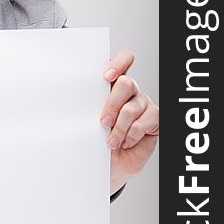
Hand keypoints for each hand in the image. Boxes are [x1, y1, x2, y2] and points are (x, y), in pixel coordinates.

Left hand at [100, 49, 158, 193]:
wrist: (109, 164)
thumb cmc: (96, 138)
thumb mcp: (87, 118)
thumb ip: (87, 104)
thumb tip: (69, 99)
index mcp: (113, 83)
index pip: (124, 59)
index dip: (118, 63)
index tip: (107, 77)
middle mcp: (131, 90)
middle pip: (127, 83)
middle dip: (112, 104)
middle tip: (103, 121)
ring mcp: (143, 104)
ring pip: (132, 107)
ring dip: (119, 127)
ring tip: (111, 141)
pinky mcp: (154, 119)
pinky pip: (144, 123)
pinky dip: (131, 135)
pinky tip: (124, 142)